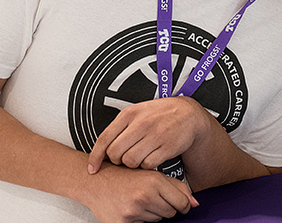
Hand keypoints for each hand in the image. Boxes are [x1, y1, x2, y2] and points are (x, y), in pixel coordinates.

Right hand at [83, 163, 197, 222]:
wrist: (96, 183)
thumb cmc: (126, 177)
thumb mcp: (154, 175)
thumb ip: (177, 187)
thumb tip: (195, 204)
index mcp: (154, 182)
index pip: (182, 203)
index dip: (183, 205)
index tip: (179, 204)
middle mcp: (144, 196)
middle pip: (171, 213)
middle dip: (165, 208)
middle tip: (152, 198)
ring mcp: (132, 211)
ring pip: (157, 221)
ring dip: (152, 213)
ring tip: (139, 201)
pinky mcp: (122, 222)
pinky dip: (139, 219)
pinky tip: (131, 208)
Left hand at [87, 96, 212, 172]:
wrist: (190, 114)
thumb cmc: (160, 115)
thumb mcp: (137, 113)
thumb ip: (119, 129)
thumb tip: (101, 152)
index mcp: (129, 114)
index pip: (104, 139)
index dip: (95, 157)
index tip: (92, 169)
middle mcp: (142, 123)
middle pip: (115, 153)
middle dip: (116, 161)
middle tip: (123, 159)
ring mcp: (156, 135)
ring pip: (130, 161)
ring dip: (132, 164)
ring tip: (138, 158)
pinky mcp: (168, 146)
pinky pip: (148, 164)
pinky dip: (147, 166)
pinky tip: (151, 158)